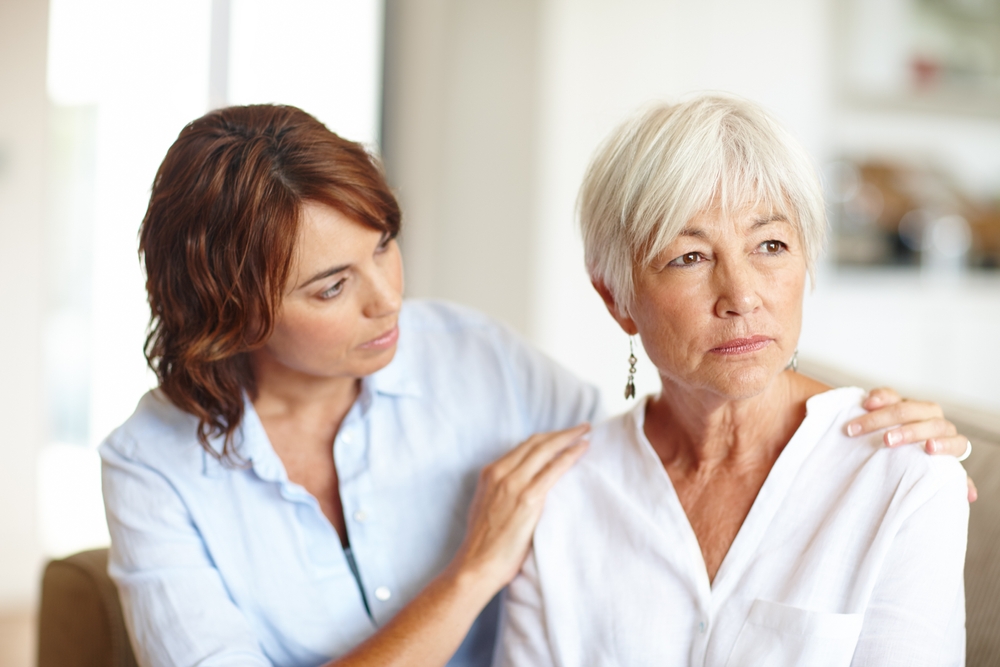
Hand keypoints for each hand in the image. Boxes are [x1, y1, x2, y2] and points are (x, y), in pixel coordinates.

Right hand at [449, 425, 589, 592]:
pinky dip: (570, 455)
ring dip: (569, 437)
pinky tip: (583, 449)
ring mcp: (514, 484)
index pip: (523, 446)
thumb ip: (502, 491)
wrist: (476, 564)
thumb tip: (521, 488)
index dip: (546, 438)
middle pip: (536, 442)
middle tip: (581, 427)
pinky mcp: (528, 498)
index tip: (561, 436)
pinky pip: (554, 469)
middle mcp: (500, 472)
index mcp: (490, 473)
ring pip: (546, 449)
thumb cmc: (484, 544)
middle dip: (560, 432)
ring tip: (585, 432)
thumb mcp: (487, 507)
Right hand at [846, 387, 977, 501]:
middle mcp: (936, 422)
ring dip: (884, 416)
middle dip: (907, 431)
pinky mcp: (897, 399)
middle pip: (929, 423)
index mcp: (950, 441)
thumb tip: (970, 496)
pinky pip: (890, 394)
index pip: (956, 442)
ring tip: (861, 428)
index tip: (929, 449)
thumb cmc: (920, 463)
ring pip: (906, 407)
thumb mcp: (935, 472)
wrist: (903, 444)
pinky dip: (878, 397)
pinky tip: (867, 403)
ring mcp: (916, 409)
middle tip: (886, 441)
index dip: (944, 444)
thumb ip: (949, 480)